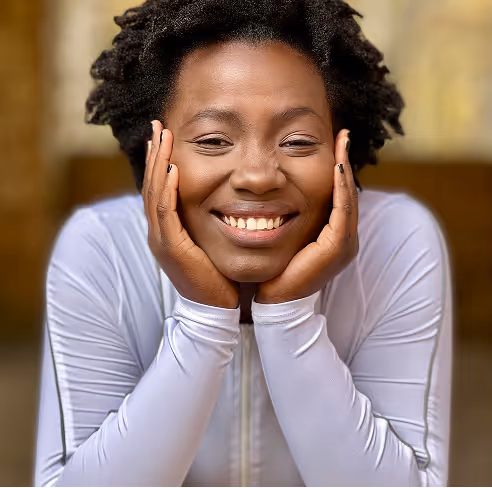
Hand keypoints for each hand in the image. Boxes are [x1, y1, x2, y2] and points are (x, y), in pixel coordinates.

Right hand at [143, 121, 238, 308]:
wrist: (215, 307)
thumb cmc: (215, 274)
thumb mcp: (207, 241)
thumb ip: (204, 220)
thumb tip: (218, 198)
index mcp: (166, 229)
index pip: (158, 188)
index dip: (159, 161)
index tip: (164, 135)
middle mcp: (158, 232)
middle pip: (151, 185)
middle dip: (154, 154)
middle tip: (157, 126)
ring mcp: (161, 240)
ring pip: (154, 195)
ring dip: (158, 164)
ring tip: (162, 137)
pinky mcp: (172, 249)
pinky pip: (166, 214)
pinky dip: (168, 191)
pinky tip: (174, 170)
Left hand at [256, 129, 358, 303]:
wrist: (276, 301)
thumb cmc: (278, 268)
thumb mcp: (288, 235)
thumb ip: (292, 215)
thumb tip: (279, 192)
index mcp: (334, 235)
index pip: (339, 195)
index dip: (338, 168)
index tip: (334, 140)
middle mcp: (344, 238)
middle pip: (347, 192)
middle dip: (345, 162)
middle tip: (342, 134)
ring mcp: (344, 244)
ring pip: (347, 198)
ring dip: (345, 169)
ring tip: (342, 141)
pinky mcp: (336, 249)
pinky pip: (342, 211)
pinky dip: (340, 189)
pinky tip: (335, 167)